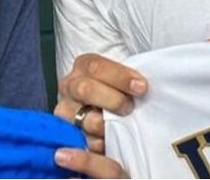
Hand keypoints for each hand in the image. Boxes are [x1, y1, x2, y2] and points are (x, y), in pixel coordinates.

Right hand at [53, 53, 145, 177]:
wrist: (103, 109)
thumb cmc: (117, 90)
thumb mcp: (121, 77)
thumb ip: (129, 78)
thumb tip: (143, 85)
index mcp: (83, 66)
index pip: (95, 67)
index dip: (120, 77)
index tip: (141, 87)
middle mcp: (69, 86)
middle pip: (85, 90)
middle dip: (113, 100)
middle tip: (130, 107)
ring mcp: (66, 111)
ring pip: (86, 119)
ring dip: (109, 125)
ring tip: (123, 126)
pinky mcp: (69, 135)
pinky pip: (86, 142)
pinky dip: (102, 143)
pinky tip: (112, 140)